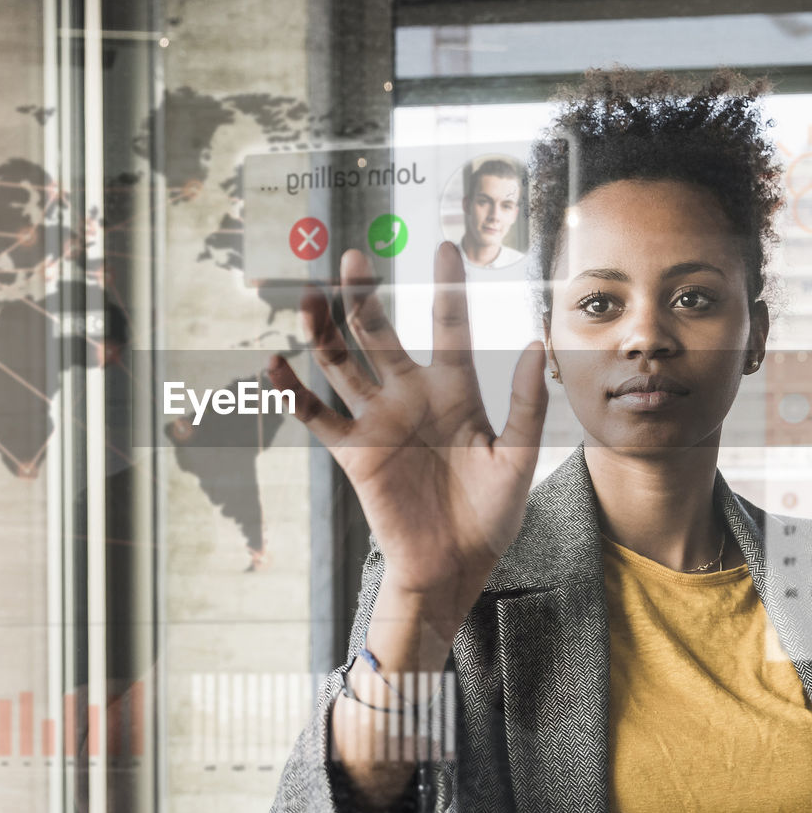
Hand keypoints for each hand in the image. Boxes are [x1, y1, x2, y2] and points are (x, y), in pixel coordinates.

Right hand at [267, 242, 548, 608]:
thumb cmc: (492, 515)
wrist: (453, 566)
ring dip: (324, 331)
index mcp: (455, 391)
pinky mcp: (353, 452)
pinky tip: (274, 364)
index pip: (450, 326)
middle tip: (353, 259)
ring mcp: (378, 421)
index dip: (447, 287)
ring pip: (342, 364)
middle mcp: (411, 396)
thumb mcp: (519, 457)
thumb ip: (525, 403)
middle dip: (365, 296)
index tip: (445, 246)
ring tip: (309, 296)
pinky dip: (292, 392)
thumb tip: (537, 343)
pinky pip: (316, 416)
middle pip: (380, 334)